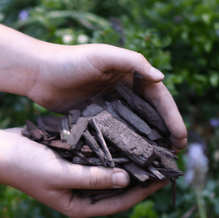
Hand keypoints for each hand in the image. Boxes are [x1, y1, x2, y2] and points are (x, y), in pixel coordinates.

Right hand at [0, 128, 168, 217]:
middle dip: (141, 178)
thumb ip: (94, 179)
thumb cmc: (26, 167)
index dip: (143, 192)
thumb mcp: (62, 174)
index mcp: (79, 206)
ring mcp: (77, 179)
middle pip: (119, 190)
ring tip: (152, 151)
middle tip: (164, 164)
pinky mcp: (74, 163)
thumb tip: (127, 180)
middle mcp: (81, 195)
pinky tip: (129, 140)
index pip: (119, 202)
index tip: (164, 179)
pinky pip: (100, 160)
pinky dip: (114, 153)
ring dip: (130, 164)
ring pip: (111, 174)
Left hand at [27, 43, 186, 150]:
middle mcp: (124, 91)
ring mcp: (110, 107)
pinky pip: (117, 134)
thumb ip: (133, 63)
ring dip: (149, 142)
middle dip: (166, 133)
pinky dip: (127, 145)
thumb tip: (162, 78)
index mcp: (131, 75)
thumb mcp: (103, 56)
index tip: (181, 138)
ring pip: (136, 127)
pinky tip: (133, 160)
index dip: (172, 117)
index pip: (159, 98)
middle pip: (152, 115)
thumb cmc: (70, 60)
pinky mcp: (96, 119)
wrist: (37, 73)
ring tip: (160, 161)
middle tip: (176, 154)